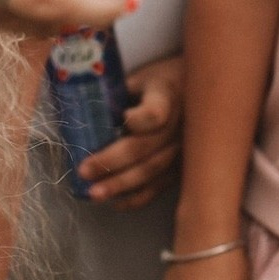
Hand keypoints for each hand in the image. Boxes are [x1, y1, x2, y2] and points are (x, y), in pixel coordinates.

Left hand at [82, 54, 184, 209]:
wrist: (194, 92)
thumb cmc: (159, 83)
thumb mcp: (141, 77)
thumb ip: (118, 94)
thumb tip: (84, 114)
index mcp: (166, 95)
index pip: (155, 112)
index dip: (139, 119)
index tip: (122, 118)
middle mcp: (178, 125)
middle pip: (145, 147)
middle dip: (111, 161)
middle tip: (84, 171)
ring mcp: (182, 149)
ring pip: (151, 171)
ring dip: (121, 185)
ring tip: (94, 193)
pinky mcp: (181, 168)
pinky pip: (159, 186)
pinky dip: (137, 198)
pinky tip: (116, 202)